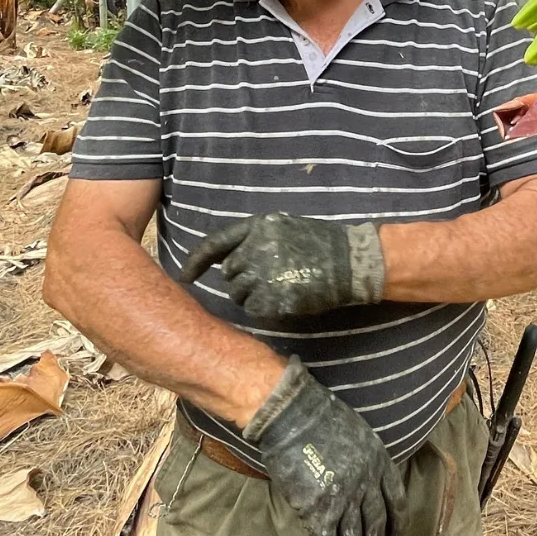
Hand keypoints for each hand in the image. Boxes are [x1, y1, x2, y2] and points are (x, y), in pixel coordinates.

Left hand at [178, 212, 385, 319]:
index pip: (215, 244)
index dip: (197, 261)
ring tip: (277, 288)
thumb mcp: (283, 228)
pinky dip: (263, 308)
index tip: (185, 275)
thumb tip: (224, 261)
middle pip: (229, 273)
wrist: (351, 261)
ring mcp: (265, 273)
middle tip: (265, 280)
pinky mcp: (275, 296)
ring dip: (251, 295)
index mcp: (258, 226)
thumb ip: (254, 239)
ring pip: (238, 294)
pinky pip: (253, 308)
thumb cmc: (320, 243)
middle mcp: (257, 247)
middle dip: (241, 279)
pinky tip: (282, 300)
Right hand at [244, 359, 406, 535]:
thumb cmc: (320, 417)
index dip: (398, 529)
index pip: (398, 504)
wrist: (292, 414)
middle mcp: (367, 483)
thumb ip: (367, 462)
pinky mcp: (317, 509)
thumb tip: (365, 486)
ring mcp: (343, 497)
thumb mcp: (359, 434)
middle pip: (375, 528)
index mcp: (380, 462)